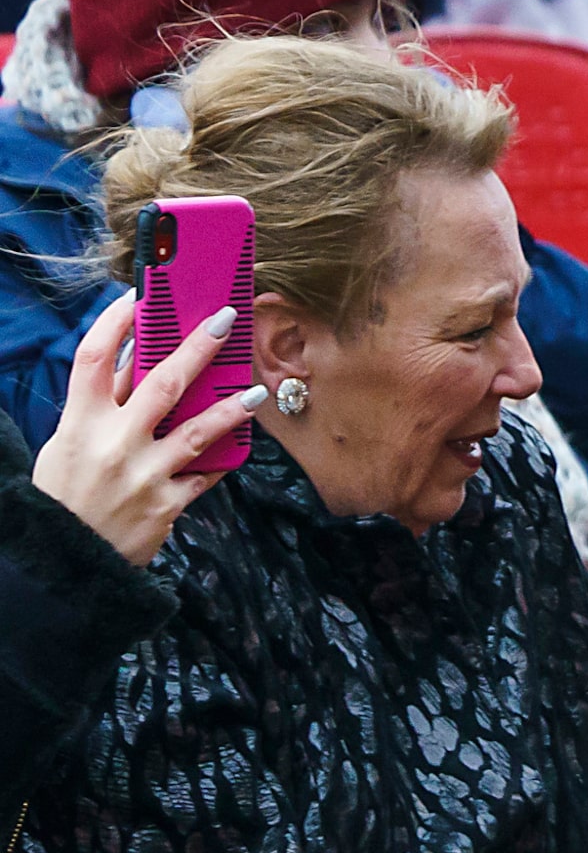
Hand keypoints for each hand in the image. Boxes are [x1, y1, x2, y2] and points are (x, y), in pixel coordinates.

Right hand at [31, 293, 267, 565]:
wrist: (65, 557)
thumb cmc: (65, 494)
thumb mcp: (67, 444)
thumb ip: (99, 410)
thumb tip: (134, 368)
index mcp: (79, 421)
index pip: (95, 357)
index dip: (116, 322)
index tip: (140, 295)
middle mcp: (113, 442)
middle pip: (162, 382)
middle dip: (197, 347)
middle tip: (226, 319)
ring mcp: (144, 474)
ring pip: (198, 430)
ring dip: (231, 408)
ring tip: (256, 392)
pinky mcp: (167, 504)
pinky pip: (206, 475)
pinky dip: (223, 458)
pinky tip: (242, 443)